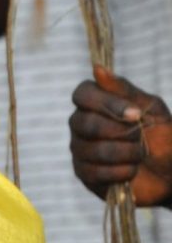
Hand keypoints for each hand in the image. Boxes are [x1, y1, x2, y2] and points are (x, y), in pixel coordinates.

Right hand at [69, 66, 171, 205]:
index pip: (82, 94)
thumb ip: (124, 90)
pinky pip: (96, 172)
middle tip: (141, 136)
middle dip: (122, 133)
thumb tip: (97, 69)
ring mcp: (79, 149)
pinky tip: (132, 170)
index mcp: (94, 103)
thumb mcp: (151, 108)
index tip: (135, 114)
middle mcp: (80, 124)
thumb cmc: (161, 136)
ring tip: (139, 155)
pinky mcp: (84, 174)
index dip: (106, 104)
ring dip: (127, 154)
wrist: (170, 171)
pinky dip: (122, 172)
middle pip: (85, 123)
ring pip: (94, 149)